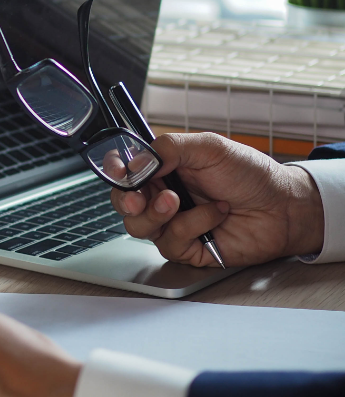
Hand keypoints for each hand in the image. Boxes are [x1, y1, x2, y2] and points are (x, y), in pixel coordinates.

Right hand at [112, 132, 324, 266]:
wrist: (284, 206)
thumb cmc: (250, 174)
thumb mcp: (208, 147)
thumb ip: (168, 148)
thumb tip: (135, 163)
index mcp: (162, 169)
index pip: (123, 171)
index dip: (113, 171)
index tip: (118, 171)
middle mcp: (162, 197)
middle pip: (122, 203)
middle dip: (125, 199)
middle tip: (138, 196)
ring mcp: (173, 224)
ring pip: (138, 227)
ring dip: (156, 213)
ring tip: (177, 201)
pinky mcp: (187, 248)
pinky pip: (171, 242)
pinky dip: (192, 225)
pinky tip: (215, 214)